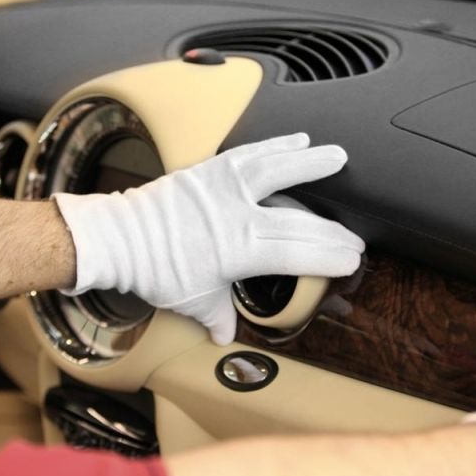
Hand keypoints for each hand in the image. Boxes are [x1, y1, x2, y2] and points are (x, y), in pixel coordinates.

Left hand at [53, 133, 364, 343]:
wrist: (119, 238)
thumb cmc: (155, 272)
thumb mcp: (191, 302)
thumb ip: (217, 316)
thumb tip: (227, 335)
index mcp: (236, 252)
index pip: (295, 254)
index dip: (328, 257)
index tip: (352, 260)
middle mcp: (235, 216)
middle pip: (296, 221)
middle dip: (331, 232)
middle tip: (356, 239)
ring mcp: (223, 188)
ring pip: (275, 169)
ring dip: (309, 163)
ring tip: (337, 157)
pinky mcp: (210, 170)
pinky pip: (250, 154)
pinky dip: (275, 146)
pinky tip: (297, 140)